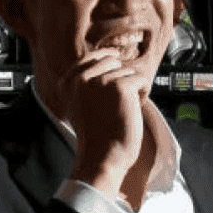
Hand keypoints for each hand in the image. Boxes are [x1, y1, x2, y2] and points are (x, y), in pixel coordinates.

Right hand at [60, 48, 150, 196]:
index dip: (109, 59)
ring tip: (124, 109)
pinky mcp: (120, 87)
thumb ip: (86, 84)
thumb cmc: (96, 136)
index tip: (117, 63)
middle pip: (113, 61)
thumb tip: (107, 61)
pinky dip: (143, 93)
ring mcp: (100, 81)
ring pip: (128, 71)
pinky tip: (135, 108)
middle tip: (120, 101)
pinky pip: (141, 79)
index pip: (92, 56)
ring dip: (133, 89)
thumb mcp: (79, 105)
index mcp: (68, 82)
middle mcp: (82, 79)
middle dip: (121, 77)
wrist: (103, 156)